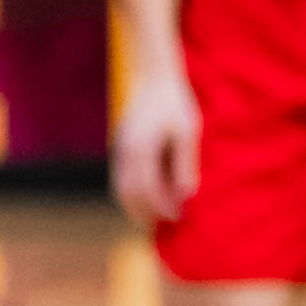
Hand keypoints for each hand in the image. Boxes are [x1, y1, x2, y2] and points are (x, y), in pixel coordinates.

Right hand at [112, 64, 200, 234]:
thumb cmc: (175, 104)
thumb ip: (185, 165)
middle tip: (166, 225)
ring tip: (156, 218)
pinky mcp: (120, 148)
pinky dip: (132, 194)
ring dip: (136, 207)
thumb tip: (186, 196)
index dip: (162, 208)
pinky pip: (120, 178)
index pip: (147, 190)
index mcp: (140, 150)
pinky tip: (148, 197)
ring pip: (120, 188)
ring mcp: (119, 150)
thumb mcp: (187, 133)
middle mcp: (124, 153)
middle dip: (146, 213)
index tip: (179, 217)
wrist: (153, 79)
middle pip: (128, 194)